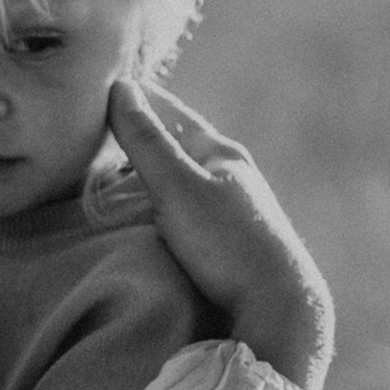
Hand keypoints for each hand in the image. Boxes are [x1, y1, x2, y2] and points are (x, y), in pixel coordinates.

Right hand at [104, 85, 333, 389]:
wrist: (280, 306)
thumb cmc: (228, 243)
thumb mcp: (177, 187)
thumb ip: (146, 141)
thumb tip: (119, 89)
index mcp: (222, 154)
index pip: (173, 114)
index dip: (142, 99)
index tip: (111, 84)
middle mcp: (233, 175)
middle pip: (182, 144)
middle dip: (147, 133)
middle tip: (110, 122)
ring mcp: (236, 209)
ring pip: (187, 177)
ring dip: (156, 169)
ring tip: (124, 166)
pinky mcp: (234, 242)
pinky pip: (191, 207)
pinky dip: (166, 199)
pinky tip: (155, 212)